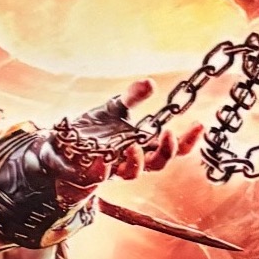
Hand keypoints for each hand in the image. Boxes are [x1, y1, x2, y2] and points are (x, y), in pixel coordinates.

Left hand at [44, 81, 198, 196]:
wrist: (60, 142)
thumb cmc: (94, 128)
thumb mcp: (115, 108)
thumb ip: (133, 96)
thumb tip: (150, 83)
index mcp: (142, 146)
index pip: (171, 149)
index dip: (187, 141)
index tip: (199, 124)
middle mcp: (130, 161)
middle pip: (156, 164)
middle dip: (166, 151)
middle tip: (168, 134)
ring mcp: (111, 168)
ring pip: (131, 173)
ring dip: (135, 161)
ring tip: (133, 145)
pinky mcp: (88, 171)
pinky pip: (97, 176)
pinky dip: (101, 169)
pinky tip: (103, 159)